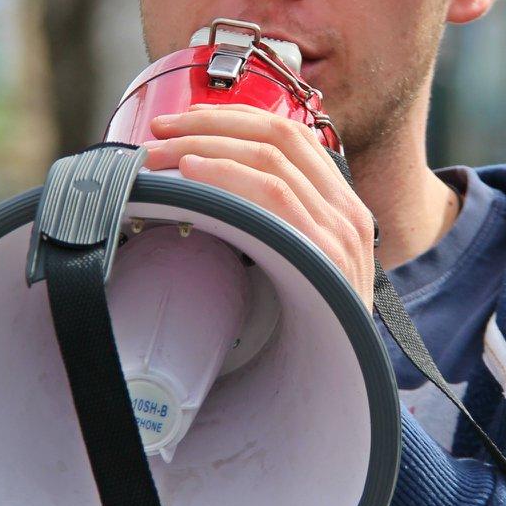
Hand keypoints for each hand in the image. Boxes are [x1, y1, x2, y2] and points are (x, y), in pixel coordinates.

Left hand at [142, 105, 375, 310]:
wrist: (338, 388)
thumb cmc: (308, 333)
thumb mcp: (298, 269)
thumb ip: (272, 231)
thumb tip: (205, 197)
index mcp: (340, 206)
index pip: (291, 136)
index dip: (234, 117)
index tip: (184, 118)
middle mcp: (346, 210)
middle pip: (278, 135)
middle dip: (211, 122)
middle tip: (158, 128)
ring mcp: (340, 230)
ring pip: (270, 156)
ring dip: (204, 144)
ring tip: (159, 153)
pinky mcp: (326, 253)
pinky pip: (271, 194)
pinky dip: (225, 173)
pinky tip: (190, 171)